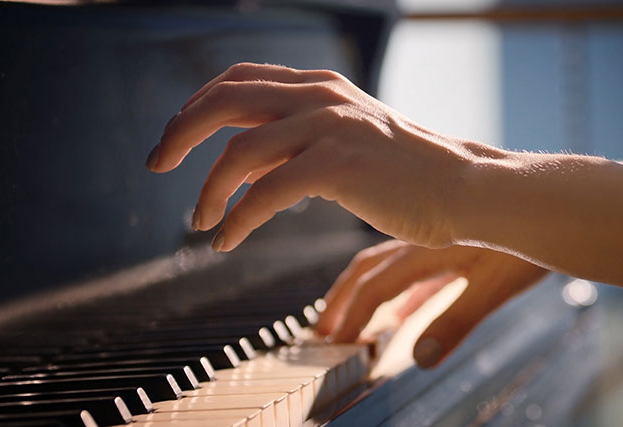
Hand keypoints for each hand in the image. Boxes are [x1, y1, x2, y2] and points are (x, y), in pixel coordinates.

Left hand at [148, 63, 487, 249]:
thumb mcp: (350, 141)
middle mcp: (321, 97)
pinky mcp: (340, 165)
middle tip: (157, 166)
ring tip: (199, 220)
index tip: (174, 141)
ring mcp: (331, 127)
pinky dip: (238, 218)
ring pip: (239, 150)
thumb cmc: (411, 175)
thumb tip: (245, 167)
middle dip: (180, 133)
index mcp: (321, 86)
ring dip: (208, 189)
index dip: (196, 106)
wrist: (465, 189)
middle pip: (226, 99)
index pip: (240, 79)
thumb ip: (299, 142)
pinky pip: (267, 191)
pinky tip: (228, 239)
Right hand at [316, 240, 548, 368]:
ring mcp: (438, 235)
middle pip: (368, 269)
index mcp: (427, 247)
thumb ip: (455, 321)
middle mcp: (425, 236)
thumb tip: (419, 358)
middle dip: (341, 301)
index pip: (376, 286)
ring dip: (364, 292)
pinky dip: (398, 289)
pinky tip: (404, 308)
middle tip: (323, 332)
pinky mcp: (455, 239)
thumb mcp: (494, 286)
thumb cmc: (532, 242)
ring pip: (387, 264)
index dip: (352, 317)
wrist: (559, 202)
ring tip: (349, 317)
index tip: (335, 344)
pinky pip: (414, 265)